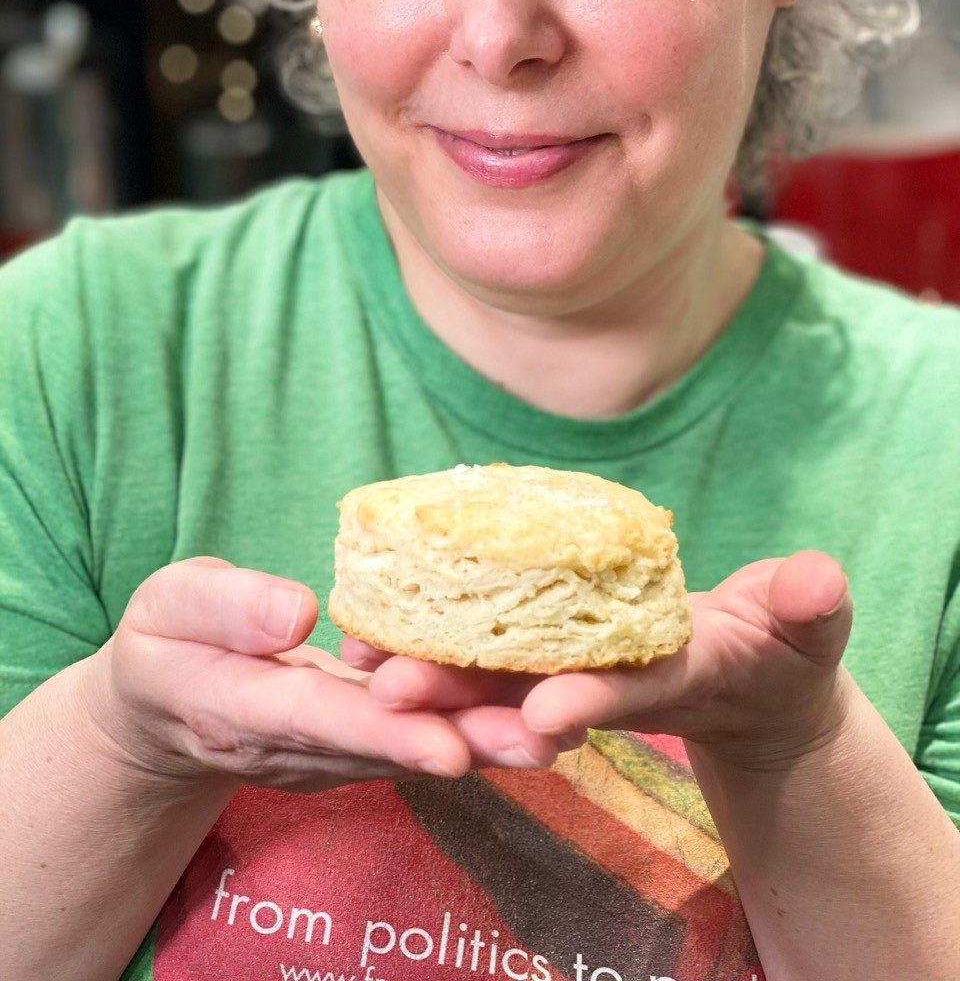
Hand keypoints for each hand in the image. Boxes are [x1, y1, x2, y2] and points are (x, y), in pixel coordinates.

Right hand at [80, 557, 562, 792]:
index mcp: (244, 709)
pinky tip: (535, 707)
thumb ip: (225, 606)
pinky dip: (475, 725)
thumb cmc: (166, 642)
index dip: (389, 734)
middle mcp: (300, 744)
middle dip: (471, 746)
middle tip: (548, 740)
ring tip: (566, 727)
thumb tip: (297, 612)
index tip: (450, 748)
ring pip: (416, 748)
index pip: (322, 721)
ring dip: (490, 743)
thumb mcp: (168, 605)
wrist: (163, 707)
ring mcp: (332, 750)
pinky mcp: (356, 741)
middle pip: (391, 747)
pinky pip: (418, 734)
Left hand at [359, 550, 853, 770]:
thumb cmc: (783, 647)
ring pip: (493, 681)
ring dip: (430, 681)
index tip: (545, 710)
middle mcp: (607, 684)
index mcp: (672, 677)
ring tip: (359, 666)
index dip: (590, 699)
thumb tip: (819, 579)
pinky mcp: (547, 654)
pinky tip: (374, 630)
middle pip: (532, 696)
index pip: (627, 691)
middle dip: (465, 701)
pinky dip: (433, 645)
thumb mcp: (806, 629)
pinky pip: (485, 652)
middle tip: (390, 695)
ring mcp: (572, 672)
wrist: (745, 679)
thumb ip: (808, 608)